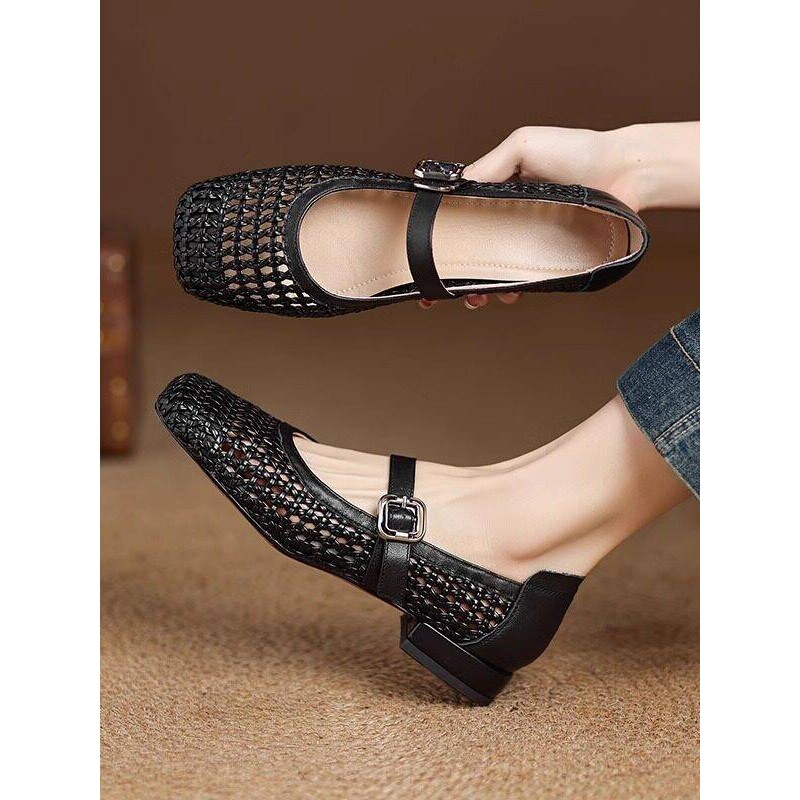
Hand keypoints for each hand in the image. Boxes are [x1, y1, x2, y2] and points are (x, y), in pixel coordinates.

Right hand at [419, 122, 698, 310]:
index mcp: (501, 194)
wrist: (623, 171)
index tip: (424, 261)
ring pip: (498, 272)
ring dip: (480, 289)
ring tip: (475, 299)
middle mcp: (514, 220)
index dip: (444, 242)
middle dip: (457, 276)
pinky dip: (514, 289)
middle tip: (444, 295)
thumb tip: (455, 190)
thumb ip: (487, 168)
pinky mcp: (553, 257)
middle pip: (476, 253)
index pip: (464, 221)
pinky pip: (528, 279)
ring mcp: (533, 241)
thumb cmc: (576, 151)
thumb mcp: (522, 147)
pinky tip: (510, 294)